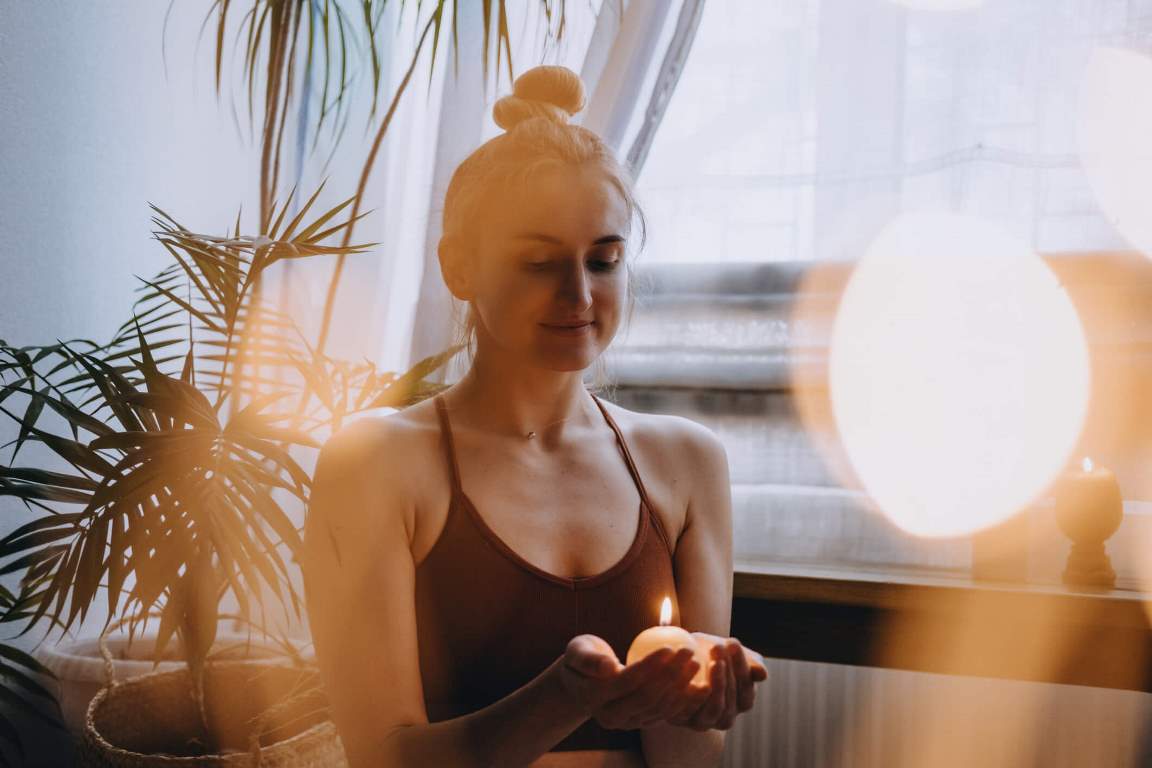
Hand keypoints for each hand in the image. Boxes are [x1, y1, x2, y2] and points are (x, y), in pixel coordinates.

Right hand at [558, 634, 702, 730]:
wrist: (584, 683)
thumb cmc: (583, 657)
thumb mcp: (578, 651)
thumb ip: (589, 658)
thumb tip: (609, 666)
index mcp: (592, 697)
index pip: (627, 681)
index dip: (650, 665)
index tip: (670, 647)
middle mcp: (610, 716)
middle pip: (646, 697)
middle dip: (671, 675)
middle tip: (689, 653)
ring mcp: (627, 723)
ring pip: (659, 707)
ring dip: (681, 687)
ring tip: (697, 663)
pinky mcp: (641, 723)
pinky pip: (665, 713)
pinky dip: (684, 700)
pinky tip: (699, 683)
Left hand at [666, 634, 767, 730]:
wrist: (681, 656)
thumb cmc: (711, 652)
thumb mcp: (731, 653)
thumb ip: (750, 663)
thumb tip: (762, 674)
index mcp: (742, 702)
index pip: (746, 690)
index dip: (740, 666)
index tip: (733, 642)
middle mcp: (725, 718)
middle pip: (731, 700)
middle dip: (727, 672)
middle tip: (719, 646)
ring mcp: (703, 722)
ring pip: (715, 709)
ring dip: (716, 684)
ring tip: (712, 661)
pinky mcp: (681, 719)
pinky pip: (689, 711)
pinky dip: (692, 695)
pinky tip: (692, 675)